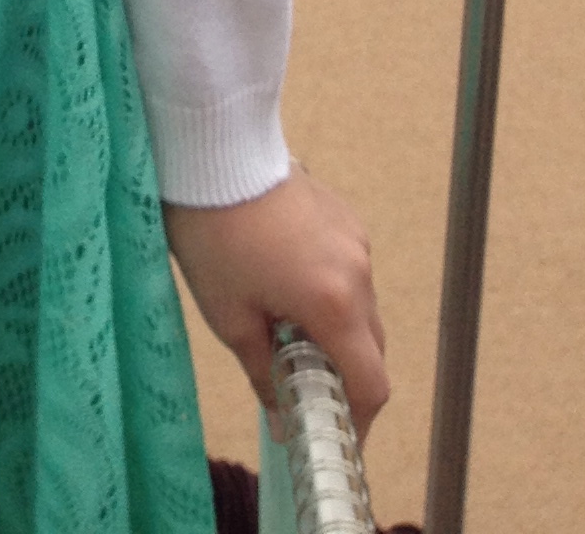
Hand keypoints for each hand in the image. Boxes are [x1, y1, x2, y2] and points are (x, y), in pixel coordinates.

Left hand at [166, 168, 388, 438]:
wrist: (212, 150)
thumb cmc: (213, 235)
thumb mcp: (230, 316)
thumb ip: (264, 374)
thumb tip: (281, 419)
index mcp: (334, 305)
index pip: (371, 384)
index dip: (357, 420)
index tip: (333, 435)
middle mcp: (359, 273)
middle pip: (371, 347)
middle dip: (344, 375)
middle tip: (304, 389)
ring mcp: (356, 240)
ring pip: (361, 308)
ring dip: (337, 330)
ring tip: (286, 329)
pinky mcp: (345, 216)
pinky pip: (350, 271)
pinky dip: (331, 292)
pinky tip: (288, 282)